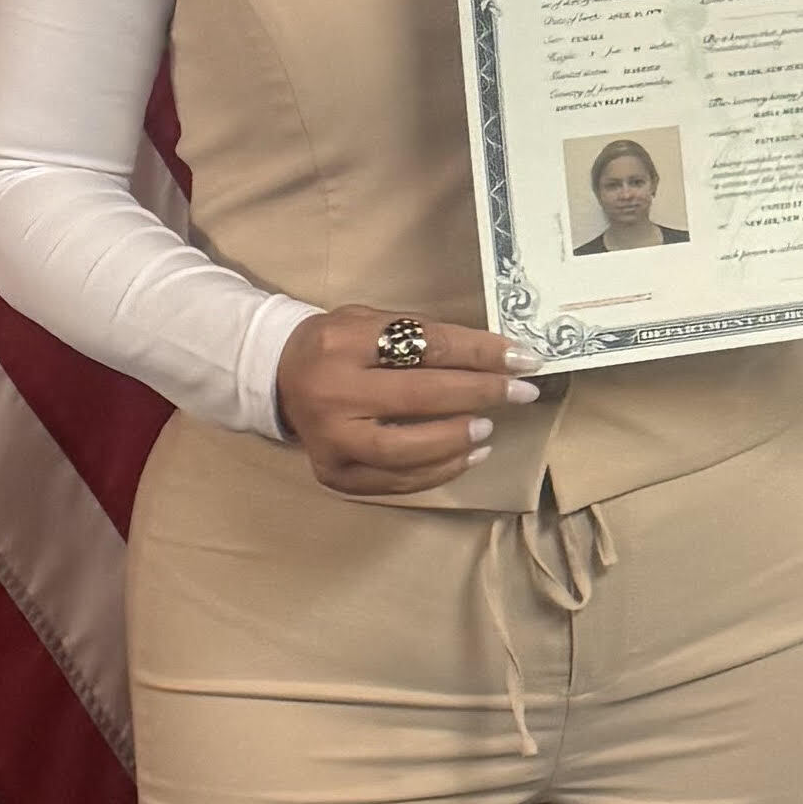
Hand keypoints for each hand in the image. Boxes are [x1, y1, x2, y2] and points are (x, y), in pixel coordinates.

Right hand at [276, 306, 537, 498]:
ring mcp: (330, 439)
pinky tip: (465, 456)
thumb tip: (495, 358)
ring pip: (404, 450)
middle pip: (419, 396)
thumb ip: (421, 337)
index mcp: (343, 342)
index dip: (480, 352)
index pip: (425, 346)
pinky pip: (393, 481)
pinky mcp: (333, 473)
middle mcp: (332, 392)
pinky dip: (436, 471)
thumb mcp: (371, 322)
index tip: (523, 358)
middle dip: (480, 394)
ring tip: (489, 430)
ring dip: (456, 440)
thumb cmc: (338, 345)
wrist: (279, 377)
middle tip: (521, 392)